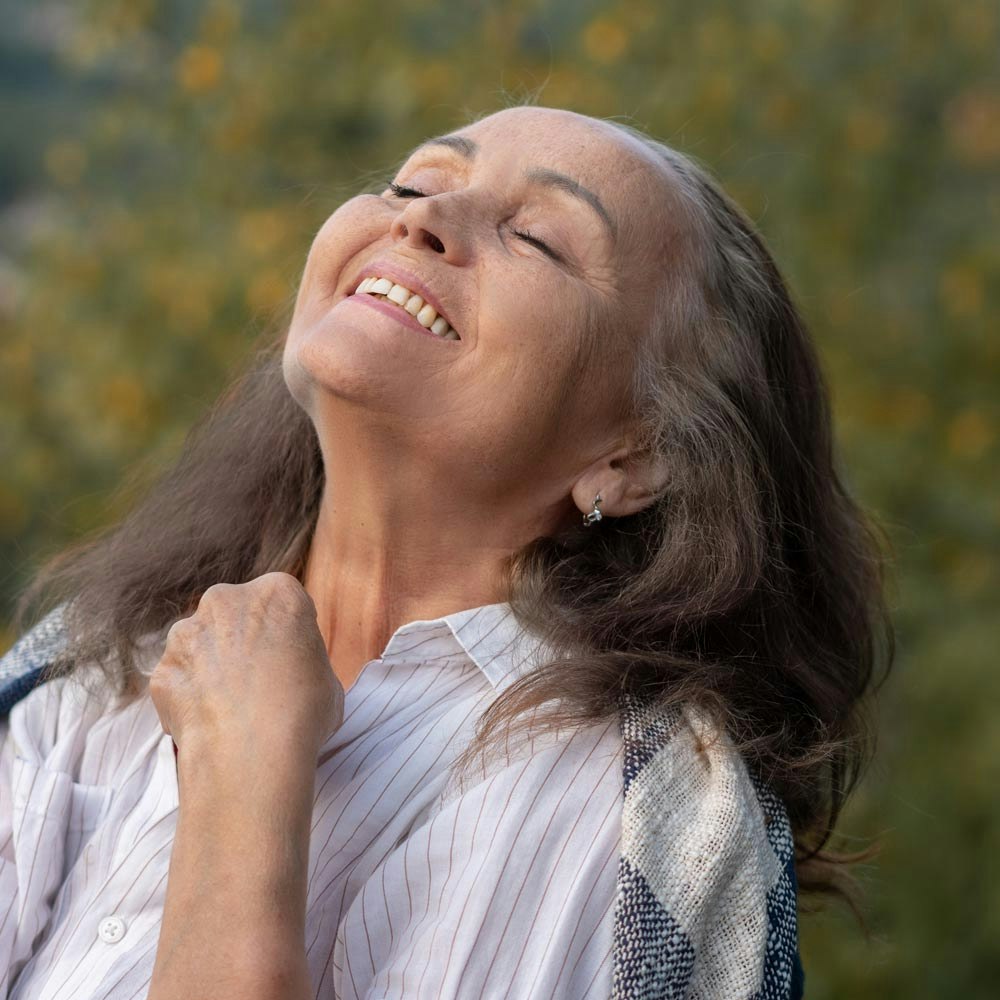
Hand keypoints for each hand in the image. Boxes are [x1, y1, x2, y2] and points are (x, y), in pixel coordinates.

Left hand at [149, 572, 343, 769]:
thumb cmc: (302, 712)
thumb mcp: (327, 678)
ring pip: (201, 642)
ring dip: (212, 664)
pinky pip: (179, 678)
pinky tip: (209, 722)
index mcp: (277, 593)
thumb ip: (302, 661)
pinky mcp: (162, 669)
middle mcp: (226, 600)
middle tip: (259, 680)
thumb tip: (291, 675)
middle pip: (235, 614)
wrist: (252, 751)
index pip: (283, 604)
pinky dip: (190, 696)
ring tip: (232, 705)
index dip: (288, 634)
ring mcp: (187, 633)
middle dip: (243, 640)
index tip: (290, 660)